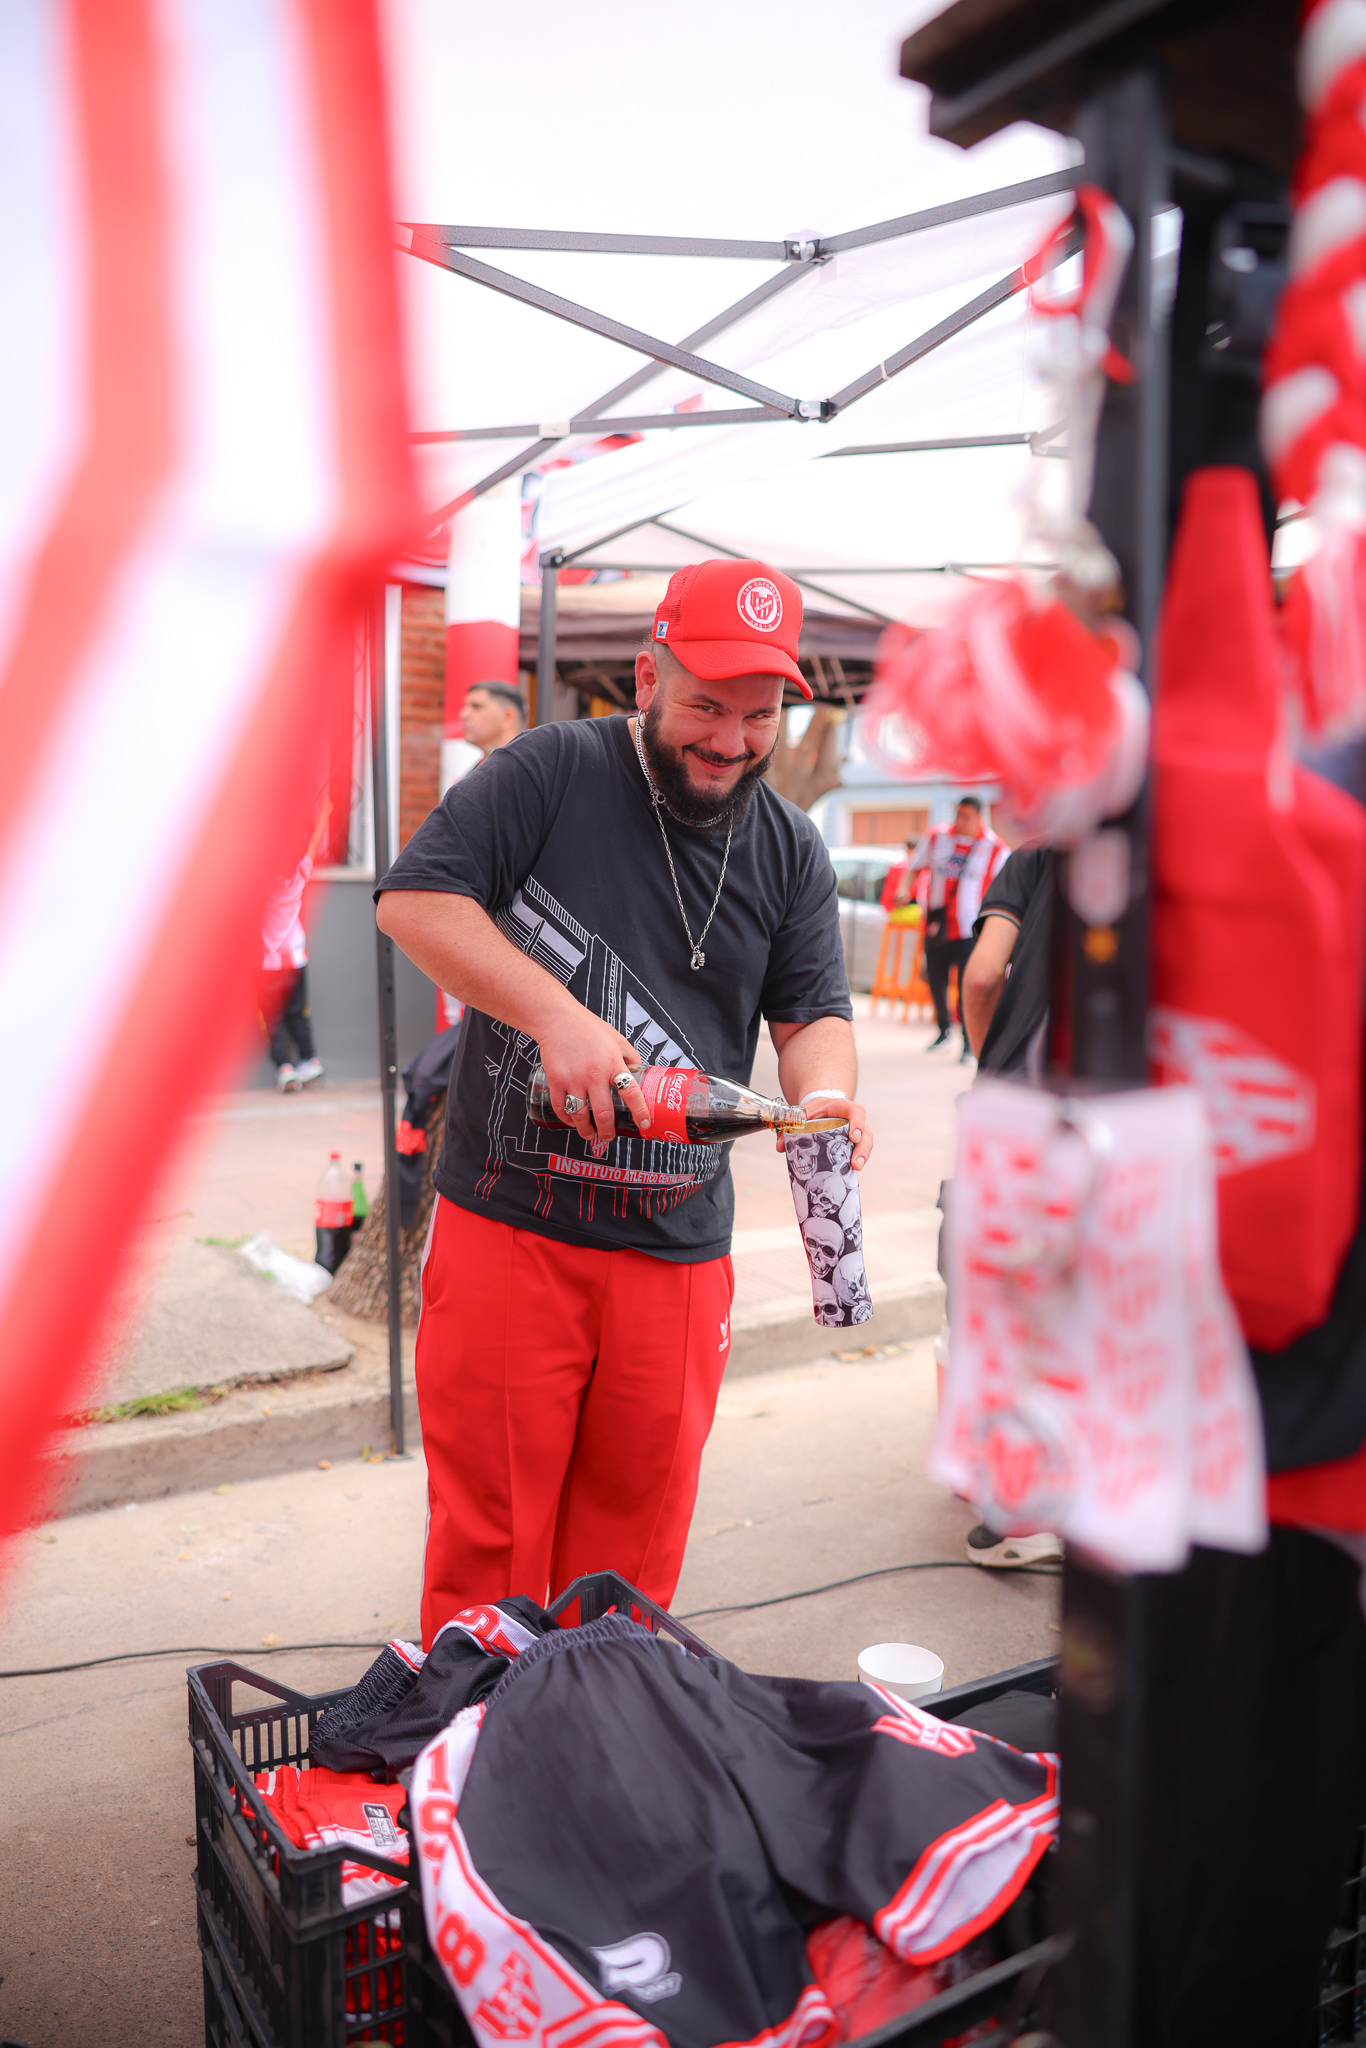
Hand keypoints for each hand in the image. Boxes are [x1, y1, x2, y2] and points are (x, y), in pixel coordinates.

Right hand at [537, 1007, 647, 1144]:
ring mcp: (573, 1080)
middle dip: (608, 1131)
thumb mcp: (617, 1039)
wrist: (558, 1020)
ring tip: (590, 1136)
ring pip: (581, 1116)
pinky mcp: (556, 1081)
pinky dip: (567, 1120)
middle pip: (604, 1113)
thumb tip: (638, 1074)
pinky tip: (573, 1122)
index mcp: (613, 1064)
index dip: (640, 1112)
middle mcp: (594, 1075)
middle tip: (609, 1137)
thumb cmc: (588, 1028)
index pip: (631, 1093)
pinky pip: (561, 1108)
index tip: (644, 1124)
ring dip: (587, 1131)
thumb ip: (630, 1057)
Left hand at [776, 1096, 872, 1170]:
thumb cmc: (816, 1110)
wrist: (823, 1108)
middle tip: (855, 1163)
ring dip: (862, 1157)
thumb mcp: (804, 1113)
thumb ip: (790, 1126)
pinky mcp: (857, 1144)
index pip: (856, 1112)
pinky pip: (861, 1152)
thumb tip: (780, 1146)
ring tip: (855, 1169)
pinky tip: (851, 1173)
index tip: (854, 1137)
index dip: (857, 1123)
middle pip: (865, 1133)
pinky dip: (857, 1162)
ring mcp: (859, 1132)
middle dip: (862, 1149)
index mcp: (843, 1108)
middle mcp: (856, 1120)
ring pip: (866, 1144)